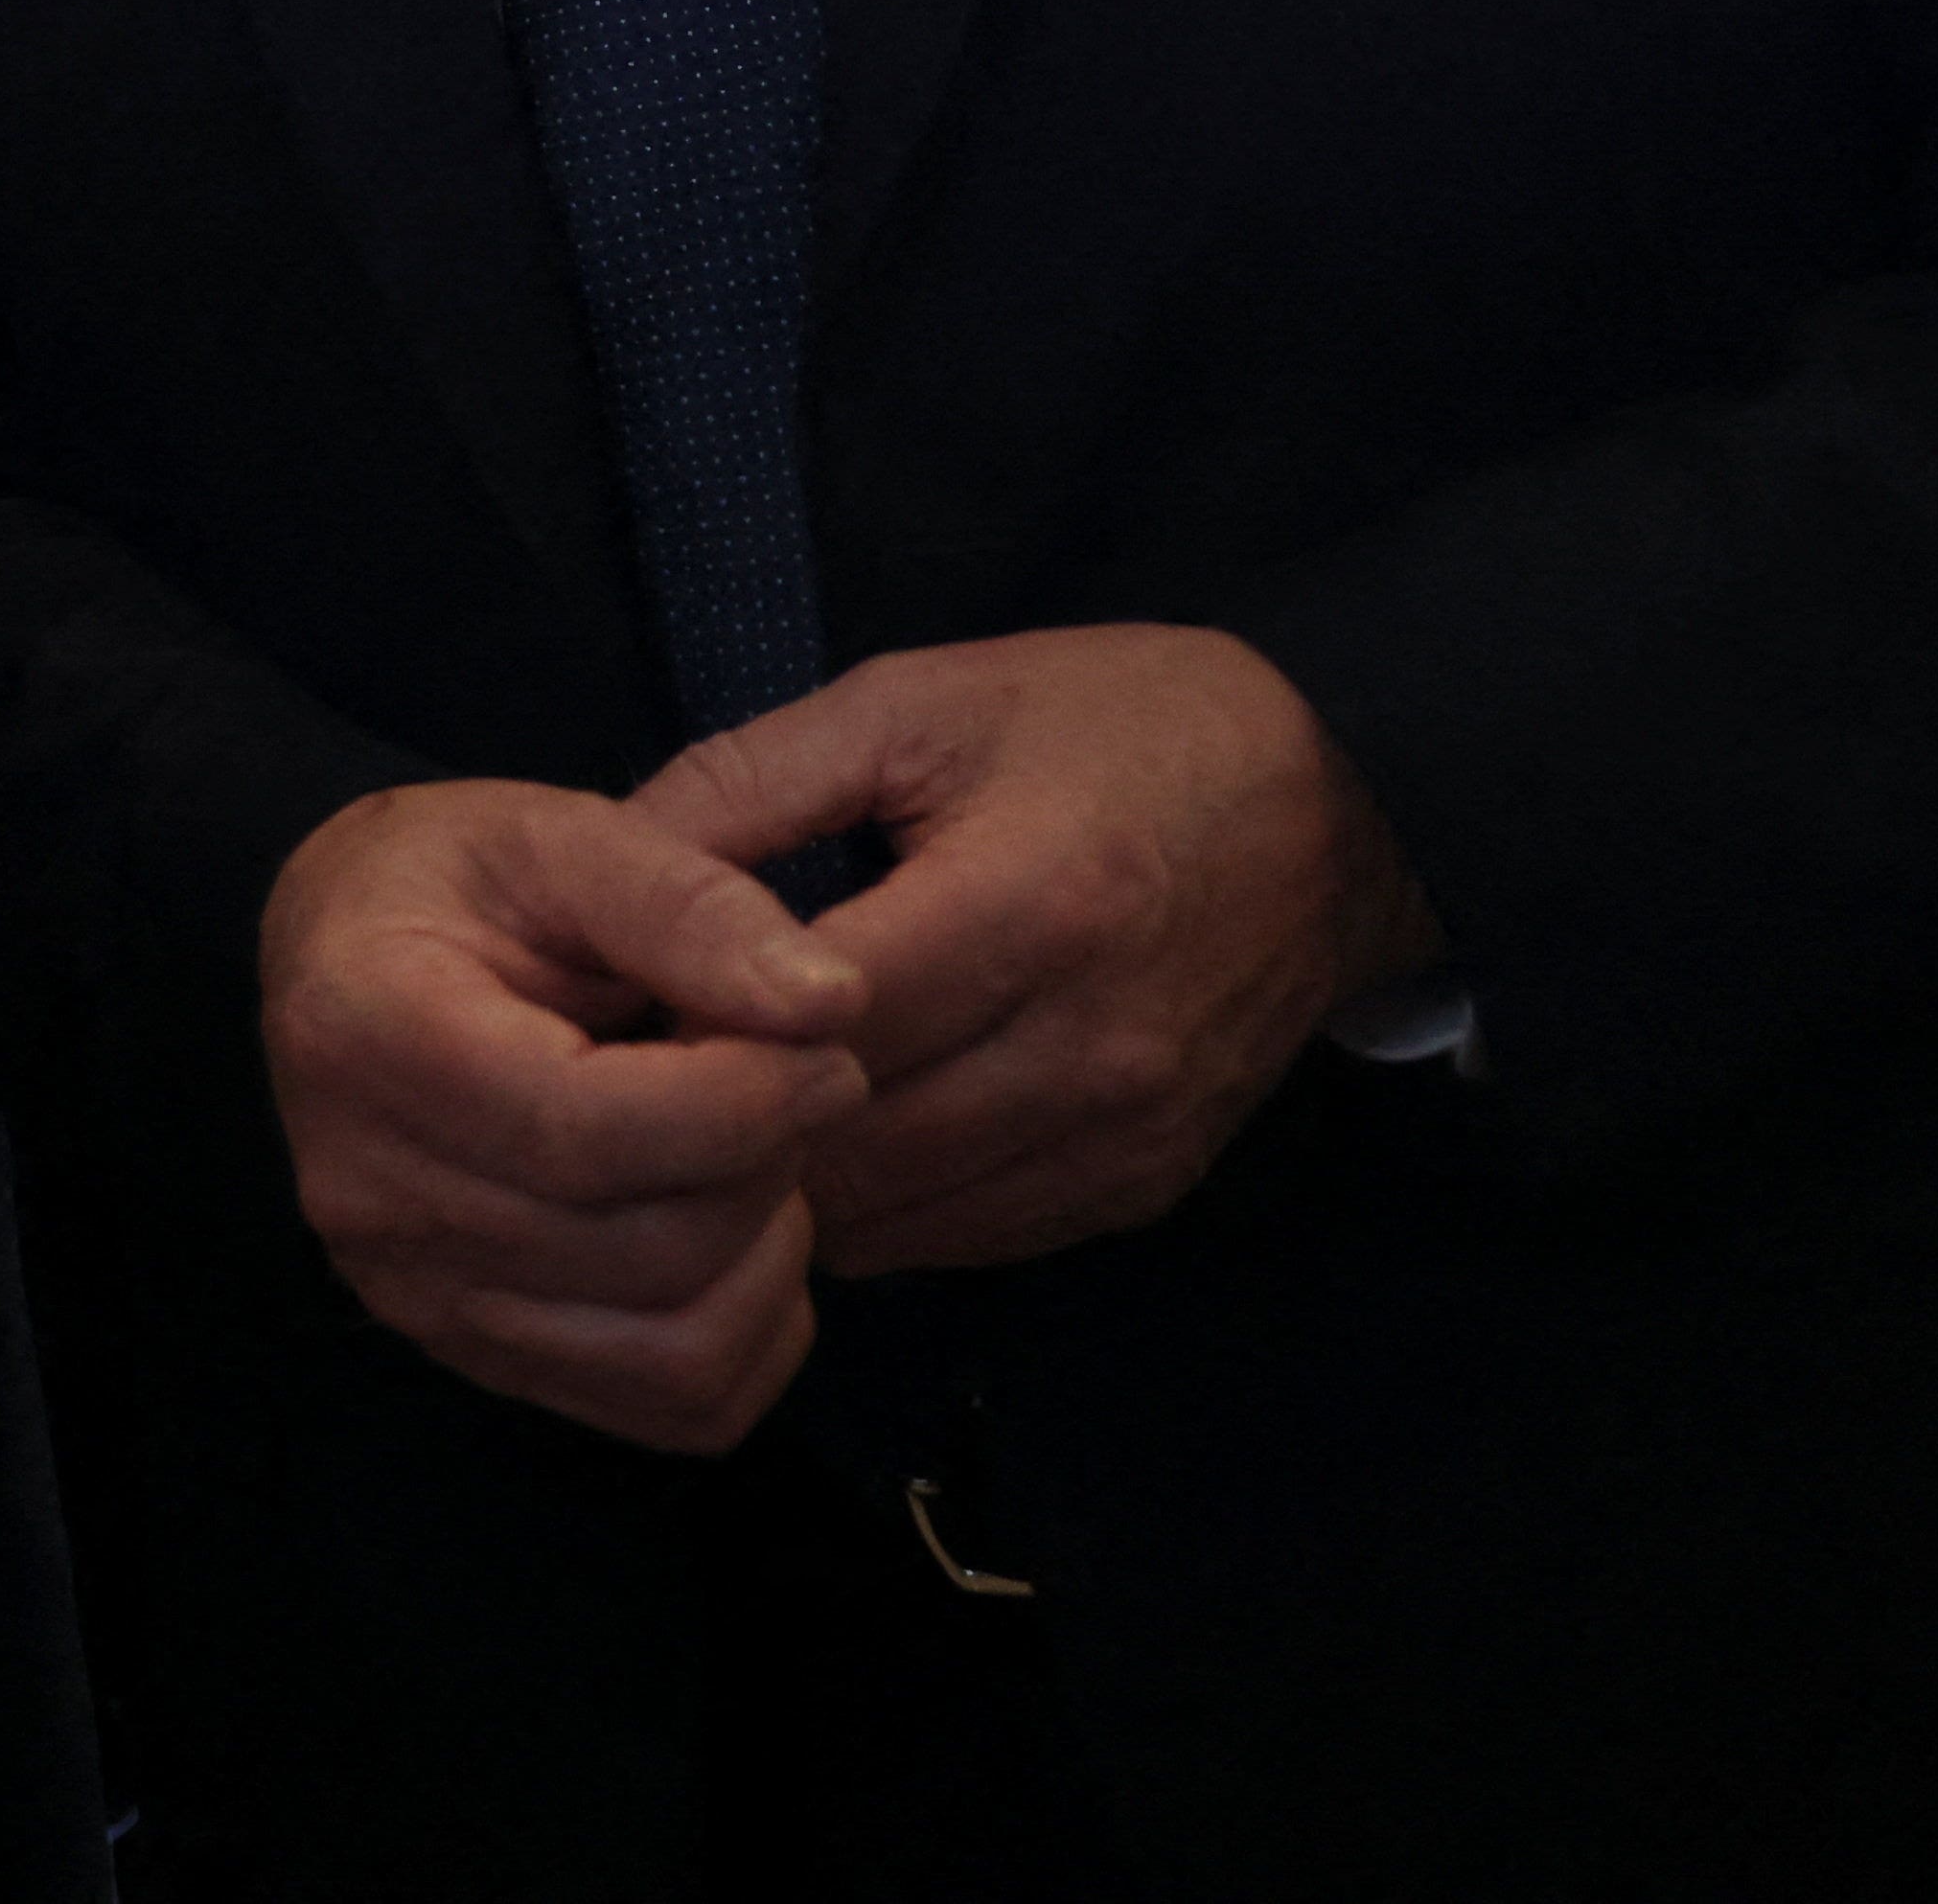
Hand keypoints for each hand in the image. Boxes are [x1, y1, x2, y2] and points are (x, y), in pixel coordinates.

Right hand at [257, 777, 874, 1456]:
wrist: (347, 954)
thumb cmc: (456, 880)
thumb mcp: (561, 832)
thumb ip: (690, 904)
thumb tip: (830, 1002)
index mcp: (370, 1038)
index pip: (586, 1130)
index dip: (748, 1101)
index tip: (831, 1042)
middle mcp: (369, 1193)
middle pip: (650, 1247)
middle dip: (769, 1163)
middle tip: (794, 1075)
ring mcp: (413, 1293)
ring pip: (675, 1350)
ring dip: (767, 1255)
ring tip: (759, 1153)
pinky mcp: (470, 1352)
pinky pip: (669, 1405)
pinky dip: (750, 1334)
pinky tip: (738, 1232)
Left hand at [626, 624, 1436, 1278]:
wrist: (1338, 800)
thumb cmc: (1112, 726)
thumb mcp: (917, 703)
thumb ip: (749, 783)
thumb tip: (600, 864)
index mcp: (1025, 905)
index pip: (809, 1027)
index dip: (684, 1030)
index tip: (599, 1013)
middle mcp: (1087, 1045)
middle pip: (846, 1144)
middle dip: (719, 1126)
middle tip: (628, 1085)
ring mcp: (1126, 1131)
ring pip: (899, 1218)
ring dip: (791, 1186)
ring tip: (710, 1120)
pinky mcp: (1145, 1181)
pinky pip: (971, 1235)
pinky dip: (884, 1209)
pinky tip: (824, 1151)